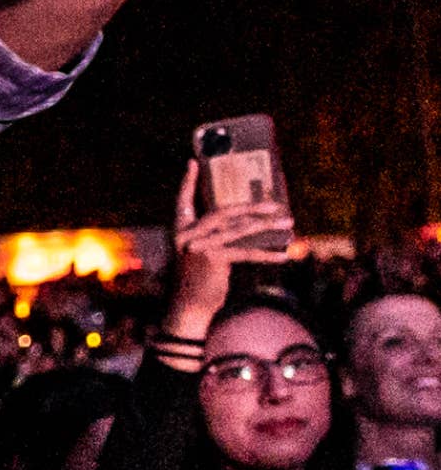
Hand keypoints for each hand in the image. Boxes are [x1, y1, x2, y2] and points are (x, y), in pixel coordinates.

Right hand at [164, 159, 293, 334]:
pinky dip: (266, 254)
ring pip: (239, 229)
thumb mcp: (203, 253)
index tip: (193, 162)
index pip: (183, 200)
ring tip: (288, 224)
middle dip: (251, 207)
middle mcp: (187, 235)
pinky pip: (245, 253)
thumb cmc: (199, 278)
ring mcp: (198, 246)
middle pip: (223, 213)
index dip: (188, 182)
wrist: (189, 307)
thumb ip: (215, 236)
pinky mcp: (212, 259)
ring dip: (267, 227)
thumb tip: (248, 221)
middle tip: (275, 205)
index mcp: (181, 230)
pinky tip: (284, 255)